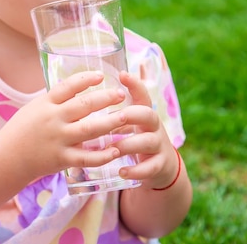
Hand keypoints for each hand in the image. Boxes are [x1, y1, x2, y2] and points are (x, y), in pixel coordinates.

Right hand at [0, 71, 129, 180]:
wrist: (6, 158)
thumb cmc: (22, 130)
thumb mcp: (35, 107)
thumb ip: (57, 99)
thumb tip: (80, 84)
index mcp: (46, 103)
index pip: (68, 86)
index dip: (85, 79)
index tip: (101, 75)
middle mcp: (53, 119)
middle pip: (83, 106)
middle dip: (104, 98)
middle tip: (121, 94)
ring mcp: (58, 140)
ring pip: (88, 130)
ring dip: (109, 122)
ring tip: (125, 116)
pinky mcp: (62, 159)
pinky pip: (86, 158)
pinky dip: (102, 155)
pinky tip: (115, 151)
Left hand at [113, 71, 180, 189]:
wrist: (161, 166)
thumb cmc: (136, 139)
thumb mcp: (130, 124)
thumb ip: (115, 112)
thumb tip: (85, 98)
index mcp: (144, 113)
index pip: (142, 94)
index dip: (135, 84)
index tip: (122, 74)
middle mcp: (154, 127)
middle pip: (148, 114)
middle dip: (132, 114)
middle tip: (117, 116)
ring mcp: (159, 146)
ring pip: (147, 141)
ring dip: (128, 144)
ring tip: (112, 148)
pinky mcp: (160, 165)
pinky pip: (150, 167)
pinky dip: (136, 170)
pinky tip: (122, 172)